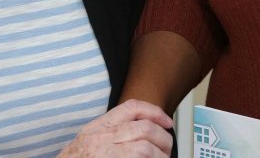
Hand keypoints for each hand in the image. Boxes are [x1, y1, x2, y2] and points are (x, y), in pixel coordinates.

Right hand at [57, 99, 173, 157]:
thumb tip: (142, 130)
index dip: (154, 111)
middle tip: (167, 148)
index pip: (132, 107)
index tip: (167, 121)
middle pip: (145, 128)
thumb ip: (112, 130)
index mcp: (99, 126)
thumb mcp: (91, 138)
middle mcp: (102, 138)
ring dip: (160, 156)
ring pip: (145, 149)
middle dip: (163, 138)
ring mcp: (106, 154)